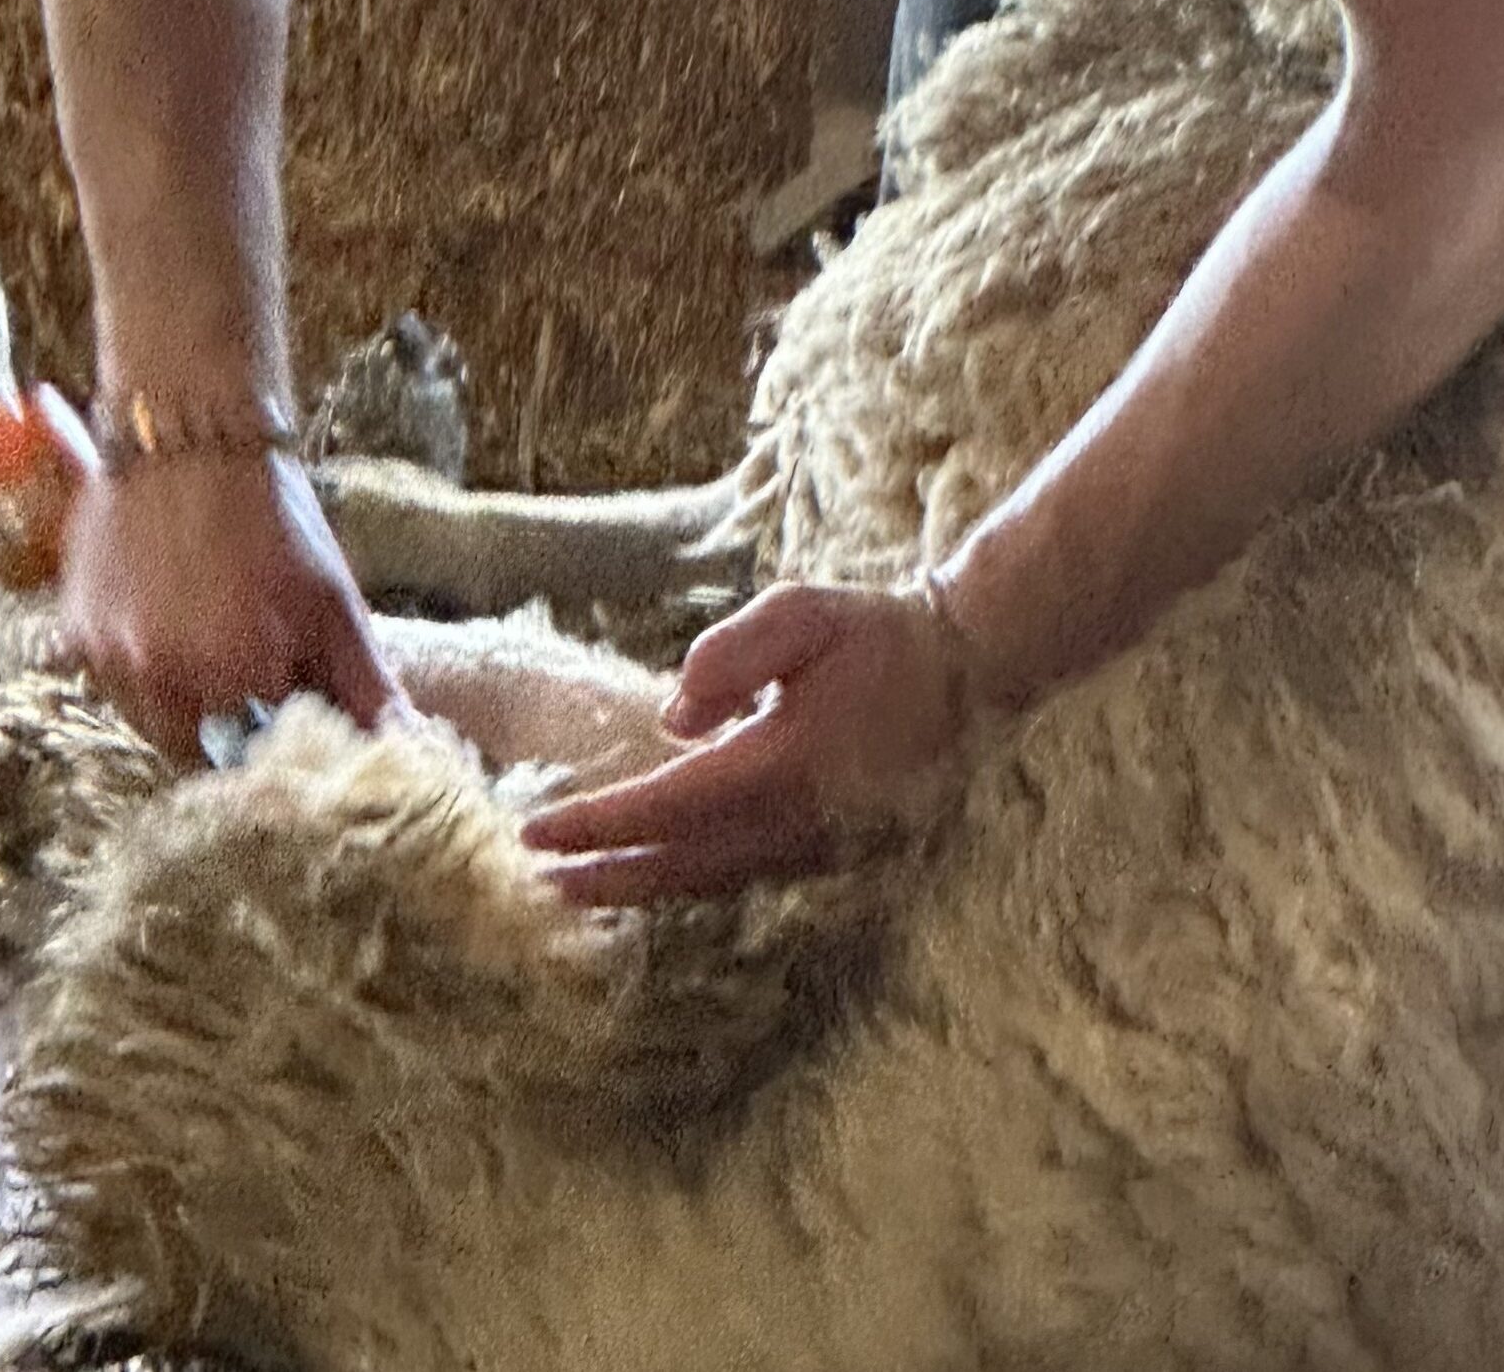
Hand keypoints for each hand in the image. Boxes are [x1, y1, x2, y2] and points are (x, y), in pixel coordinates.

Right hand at [58, 447, 407, 763]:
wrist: (194, 441)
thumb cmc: (276, 518)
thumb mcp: (334, 602)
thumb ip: (367, 685)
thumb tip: (402, 743)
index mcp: (231, 675)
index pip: (258, 760)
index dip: (280, 743)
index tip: (296, 718)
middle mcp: (158, 678)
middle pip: (198, 751)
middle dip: (233, 732)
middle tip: (260, 686)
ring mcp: (108, 659)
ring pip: (151, 724)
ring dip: (186, 709)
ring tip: (218, 651)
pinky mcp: (75, 635)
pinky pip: (114, 685)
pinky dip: (145, 676)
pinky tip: (177, 631)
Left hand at [522, 582, 972, 903]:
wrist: (969, 672)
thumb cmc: (878, 633)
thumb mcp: (801, 614)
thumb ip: (727, 657)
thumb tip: (672, 722)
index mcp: (781, 766)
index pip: (663, 807)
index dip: (595, 823)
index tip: (534, 831)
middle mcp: (796, 823)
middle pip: (677, 866)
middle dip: (603, 876)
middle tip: (537, 884)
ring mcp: (819, 848)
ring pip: (709, 880)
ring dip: (641, 887)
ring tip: (581, 889)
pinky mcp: (834, 853)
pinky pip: (743, 876)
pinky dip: (689, 880)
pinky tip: (660, 875)